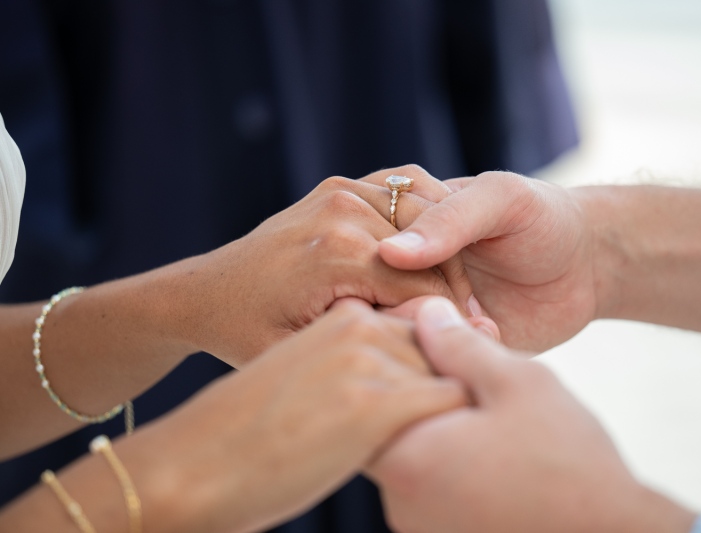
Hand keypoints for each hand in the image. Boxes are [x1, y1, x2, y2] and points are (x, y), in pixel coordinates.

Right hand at [130, 301, 466, 532]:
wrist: (195, 466)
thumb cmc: (255, 428)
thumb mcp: (314, 374)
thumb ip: (363, 361)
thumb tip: (425, 377)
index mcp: (343, 313)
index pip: (424, 320)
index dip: (441, 356)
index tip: (442, 386)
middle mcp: (358, 325)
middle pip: (443, 344)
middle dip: (451, 377)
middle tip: (446, 416)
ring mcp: (366, 361)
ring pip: (452, 371)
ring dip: (451, 403)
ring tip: (433, 436)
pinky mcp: (374, 404)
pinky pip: (450, 401)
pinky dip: (452, 425)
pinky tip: (429, 452)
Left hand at [151, 170, 474, 366]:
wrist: (207, 293)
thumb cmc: (249, 335)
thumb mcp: (305, 356)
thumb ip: (368, 344)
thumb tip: (435, 335)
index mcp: (337, 253)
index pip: (427, 290)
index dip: (450, 324)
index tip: (459, 351)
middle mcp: (343, 210)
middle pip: (433, 254)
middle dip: (454, 293)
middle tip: (460, 331)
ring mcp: (342, 190)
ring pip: (428, 223)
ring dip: (443, 260)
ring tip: (444, 302)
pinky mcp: (342, 186)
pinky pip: (406, 199)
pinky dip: (424, 230)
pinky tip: (424, 266)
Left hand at [367, 298, 694, 532]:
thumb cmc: (569, 463)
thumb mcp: (519, 383)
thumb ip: (461, 345)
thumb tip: (425, 312)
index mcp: (410, 460)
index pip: (367, 394)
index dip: (396, 360)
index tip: (433, 346)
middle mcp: (401, 501)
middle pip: (386, 424)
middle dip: (418, 390)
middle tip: (465, 376)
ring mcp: (419, 525)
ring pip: (412, 452)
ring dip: (437, 424)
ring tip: (486, 412)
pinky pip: (431, 482)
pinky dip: (450, 457)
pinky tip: (493, 447)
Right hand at [377, 171, 594, 350]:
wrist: (586, 268)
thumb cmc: (543, 219)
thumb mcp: (501, 200)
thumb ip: (449, 220)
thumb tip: (387, 253)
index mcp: (398, 216)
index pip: (359, 244)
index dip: (389, 264)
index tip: (446, 268)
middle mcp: (395, 264)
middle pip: (364, 293)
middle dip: (407, 305)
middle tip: (465, 303)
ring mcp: (412, 305)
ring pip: (384, 330)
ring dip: (424, 334)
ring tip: (474, 320)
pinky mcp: (435, 343)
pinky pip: (416, 358)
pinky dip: (437, 359)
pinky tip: (474, 342)